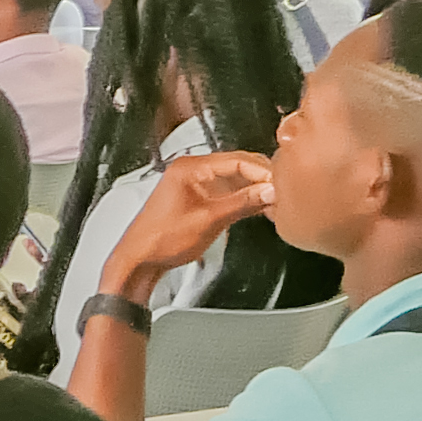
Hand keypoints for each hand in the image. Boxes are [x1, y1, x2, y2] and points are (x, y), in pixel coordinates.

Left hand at [106, 152, 274, 293]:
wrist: (140, 260)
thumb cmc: (160, 240)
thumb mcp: (209, 219)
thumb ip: (242, 203)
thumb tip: (269, 191)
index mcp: (189, 168)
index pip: (237, 160)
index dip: (262, 172)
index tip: (280, 184)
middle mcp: (191, 171)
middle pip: (238, 166)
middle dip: (261, 178)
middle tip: (282, 192)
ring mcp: (195, 184)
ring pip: (236, 179)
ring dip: (255, 189)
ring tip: (274, 201)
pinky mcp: (199, 198)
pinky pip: (228, 191)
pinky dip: (244, 198)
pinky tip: (259, 207)